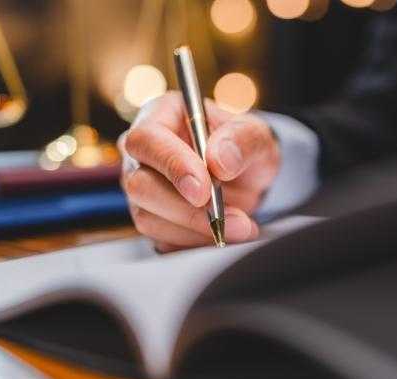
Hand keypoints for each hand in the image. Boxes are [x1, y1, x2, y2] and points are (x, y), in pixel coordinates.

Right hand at [118, 92, 279, 251]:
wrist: (247, 177)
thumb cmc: (244, 146)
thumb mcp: (256, 134)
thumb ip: (242, 140)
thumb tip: (218, 161)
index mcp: (159, 117)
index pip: (147, 140)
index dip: (172, 166)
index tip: (203, 191)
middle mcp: (141, 154)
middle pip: (140, 185)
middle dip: (188, 209)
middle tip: (235, 219)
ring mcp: (141, 189)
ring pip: (149, 218)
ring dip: (197, 230)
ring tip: (242, 227)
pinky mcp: (152, 220)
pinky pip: (162, 240)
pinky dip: (196, 243)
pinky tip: (225, 234)